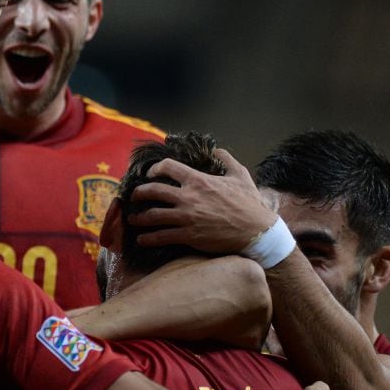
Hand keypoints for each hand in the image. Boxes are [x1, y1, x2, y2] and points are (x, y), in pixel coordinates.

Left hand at [129, 149, 274, 252]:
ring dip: (139, 218)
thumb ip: (227, 160)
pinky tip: (142, 240)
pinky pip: (162, 236)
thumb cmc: (250, 204)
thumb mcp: (241, 176)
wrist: (257, 232)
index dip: (154, 169)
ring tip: (132, 219)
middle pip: (153, 191)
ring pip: (153, 216)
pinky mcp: (189, 236)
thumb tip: (218, 149)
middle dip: (138, 193)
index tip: (149, 174)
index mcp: (199, 181)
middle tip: (133, 197)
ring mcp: (187, 217)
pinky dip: (148, 238)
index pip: (167, 167)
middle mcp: (189, 197)